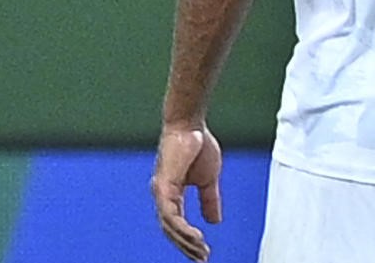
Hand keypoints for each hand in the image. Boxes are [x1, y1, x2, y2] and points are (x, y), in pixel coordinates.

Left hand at [152, 124, 222, 261]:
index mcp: (171, 193)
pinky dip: (182, 228)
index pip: (176, 224)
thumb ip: (209, 200)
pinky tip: (195, 237)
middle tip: (202, 259)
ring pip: (170, 226)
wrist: (191, 125)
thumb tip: (214, 221)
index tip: (203, 253)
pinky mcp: (163, 186)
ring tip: (201, 252)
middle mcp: (163, 195)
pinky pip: (170, 215)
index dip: (188, 240)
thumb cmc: (197, 145)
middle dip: (187, 247)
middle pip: (171, 230)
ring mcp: (161, 191)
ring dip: (186, 242)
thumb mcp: (207, 180)